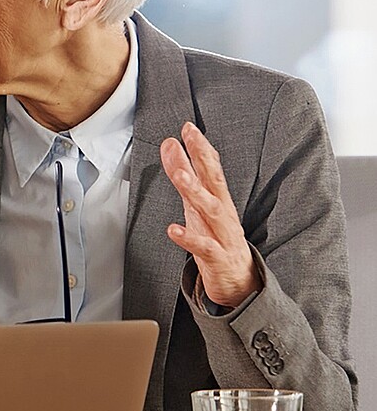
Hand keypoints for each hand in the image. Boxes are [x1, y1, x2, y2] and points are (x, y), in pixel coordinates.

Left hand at [160, 122, 260, 308]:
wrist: (239, 281)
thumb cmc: (216, 238)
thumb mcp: (197, 206)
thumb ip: (185, 177)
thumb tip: (170, 148)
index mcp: (218, 200)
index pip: (211, 169)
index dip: (200, 148)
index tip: (188, 128)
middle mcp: (223, 213)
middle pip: (214, 182)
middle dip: (202, 158)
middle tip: (189, 138)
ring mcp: (223, 235)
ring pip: (211, 210)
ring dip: (196, 192)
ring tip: (181, 176)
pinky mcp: (218, 258)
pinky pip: (204, 247)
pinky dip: (190, 238)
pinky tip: (174, 230)